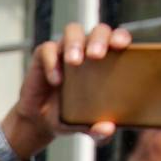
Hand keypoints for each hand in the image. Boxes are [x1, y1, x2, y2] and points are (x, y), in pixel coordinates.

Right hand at [2, 21, 133, 160]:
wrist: (39, 121)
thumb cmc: (70, 117)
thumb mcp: (85, 126)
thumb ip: (98, 131)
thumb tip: (107, 129)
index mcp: (106, 60)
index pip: (118, 38)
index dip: (120, 36)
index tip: (120, 46)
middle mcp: (87, 49)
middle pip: (98, 29)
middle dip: (99, 39)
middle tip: (96, 56)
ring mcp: (64, 51)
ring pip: (72, 31)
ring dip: (75, 43)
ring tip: (74, 62)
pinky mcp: (43, 56)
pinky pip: (47, 49)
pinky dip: (51, 62)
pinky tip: (55, 80)